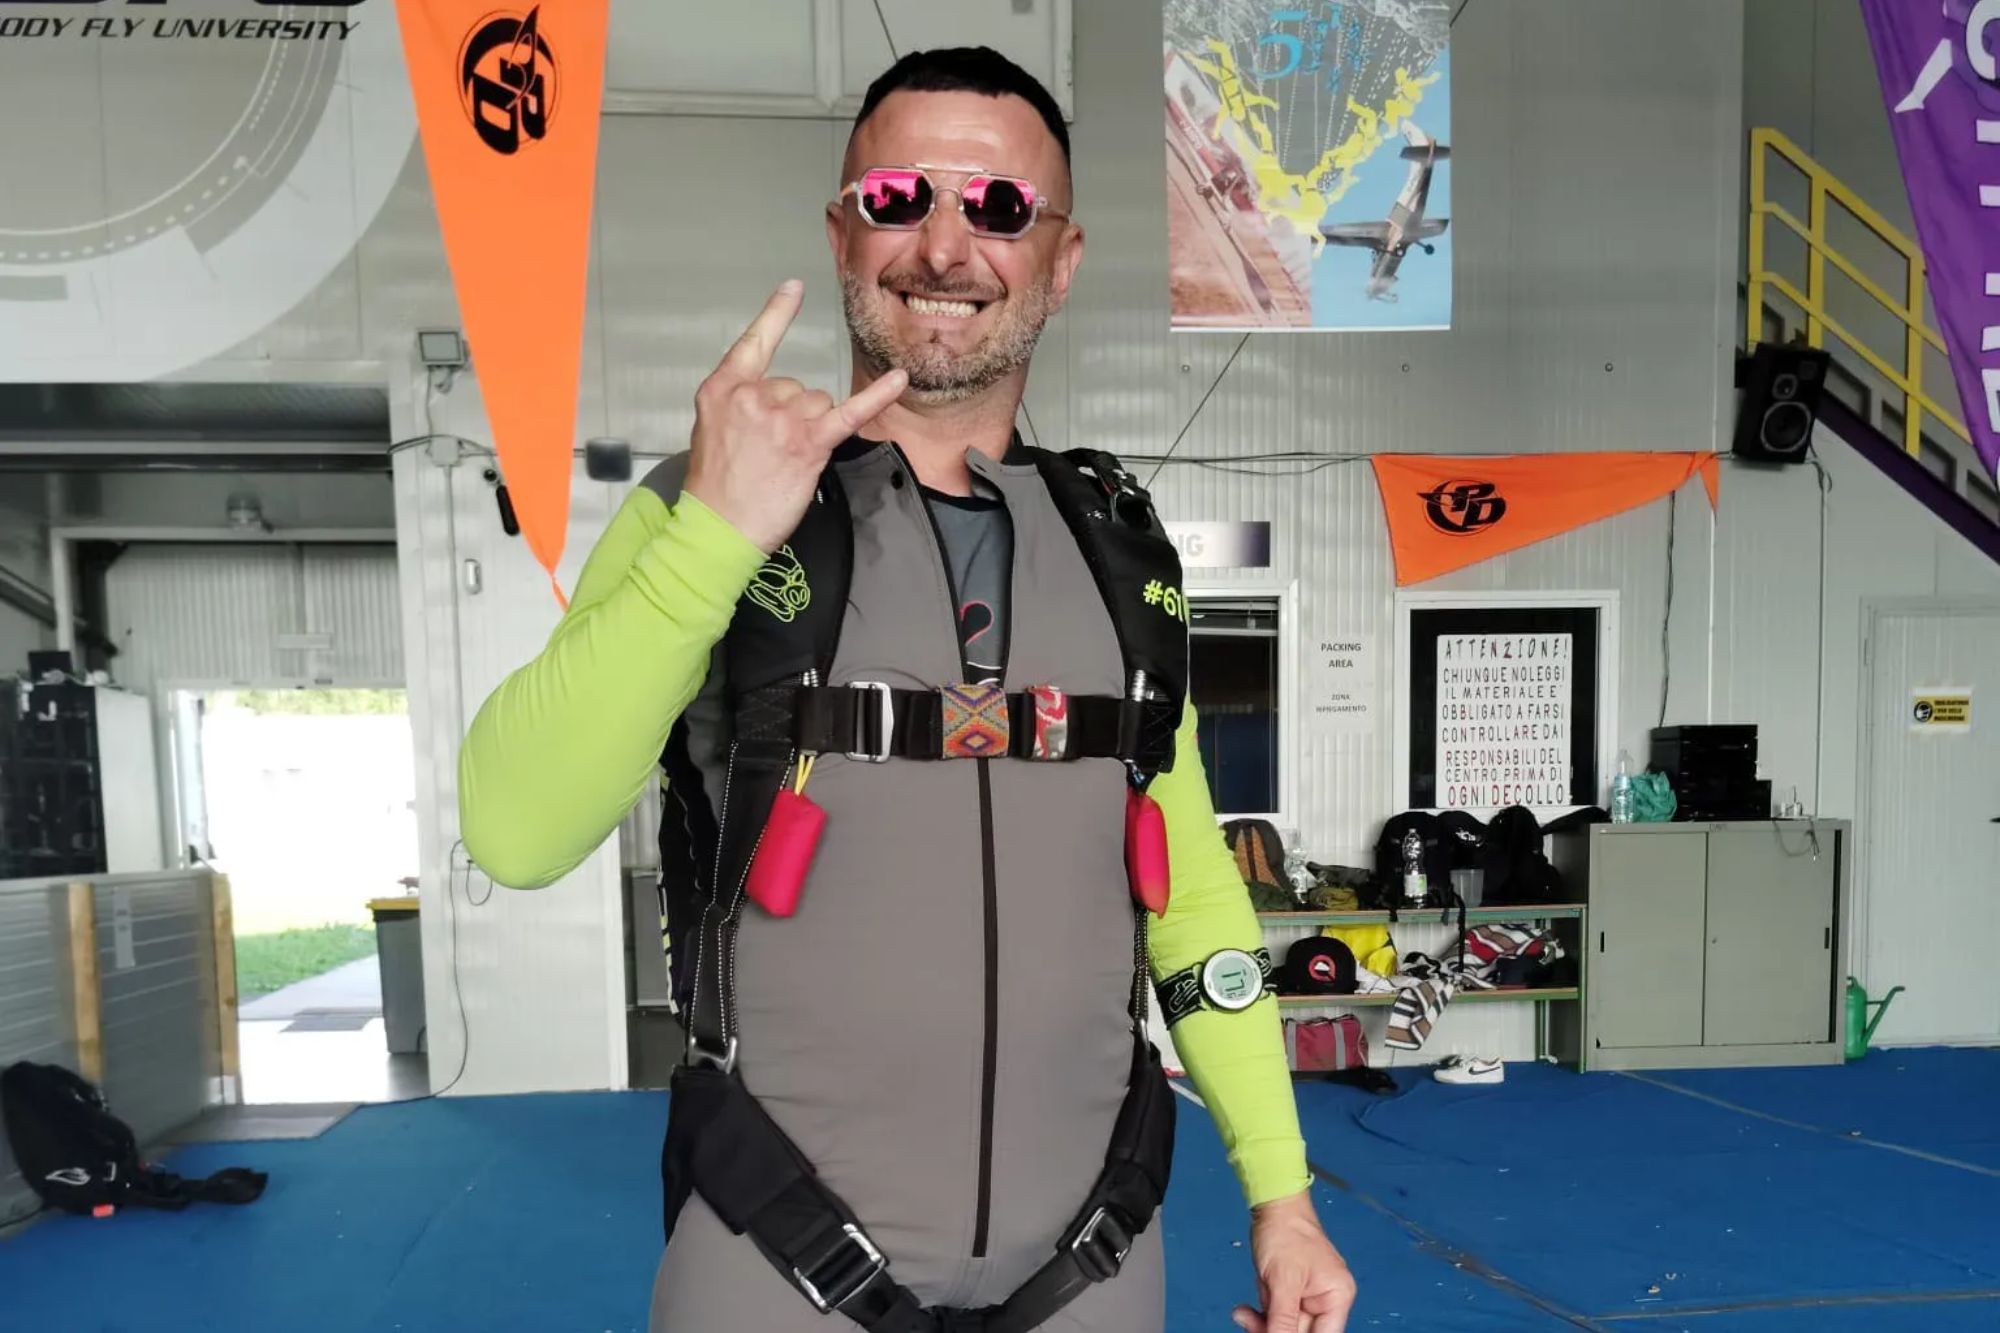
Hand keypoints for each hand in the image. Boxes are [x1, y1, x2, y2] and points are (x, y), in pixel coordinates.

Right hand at [684, 280, 907, 553]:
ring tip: (787, 460)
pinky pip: (849, 412)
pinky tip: (899, 380)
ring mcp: (782, 417)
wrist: (717, 527)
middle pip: (797, 386)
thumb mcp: (711, 430)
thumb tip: (773, 403)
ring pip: (819, 402)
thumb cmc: (714, 487)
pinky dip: (877, 396)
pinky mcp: (808, 442)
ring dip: (812, 428)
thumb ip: (740, 404)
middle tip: (772, 452)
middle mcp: (754, 395)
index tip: (794, 288)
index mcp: (724, 388)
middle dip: (793, 415)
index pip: (755, 341)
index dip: (776, 314)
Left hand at [1234, 1191, 1355, 1332]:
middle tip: (1252, 1324)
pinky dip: (1259, 1316)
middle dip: (1273, 1330)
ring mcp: (1306, 1299)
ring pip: (1285, 1328)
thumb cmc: (1286, 1231)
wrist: (1272, 1207)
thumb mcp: (1284, 1281)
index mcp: (1337, 1296)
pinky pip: (1275, 1317)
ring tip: (1244, 1314)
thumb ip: (1283, 1319)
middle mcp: (1326, 1300)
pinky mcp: (1289, 1295)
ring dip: (1262, 1324)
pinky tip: (1244, 1311)